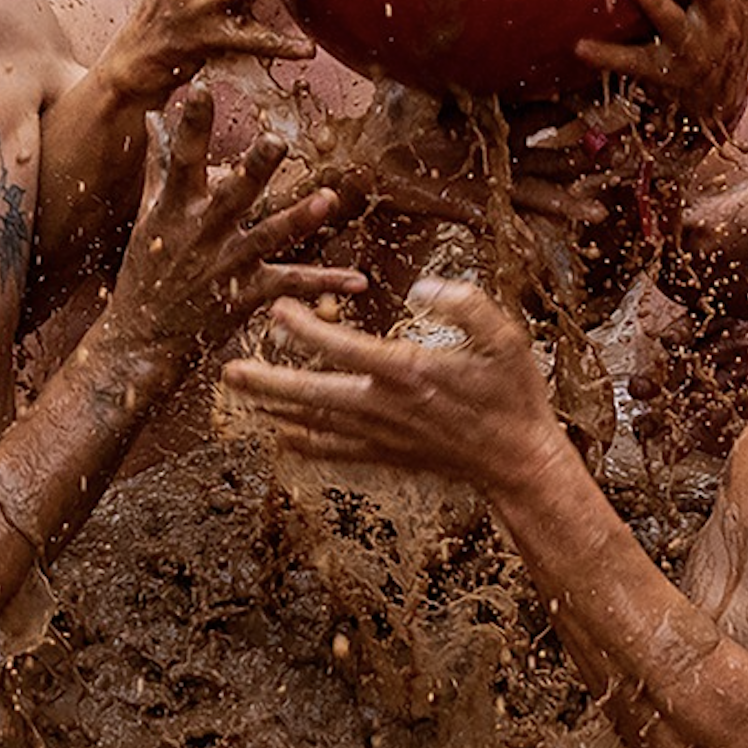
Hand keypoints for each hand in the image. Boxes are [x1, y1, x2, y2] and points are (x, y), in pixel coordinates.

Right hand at [100, 86, 366, 354]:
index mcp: (176, 207)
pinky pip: (291, 286)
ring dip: (298, 219)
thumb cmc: (146, 271)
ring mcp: (226, 265)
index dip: (191, 124)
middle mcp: (202, 233)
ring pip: (268, 238)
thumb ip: (158, 164)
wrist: (140, 340)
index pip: (182, 158)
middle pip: (233, 194)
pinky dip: (325, 283)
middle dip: (253, 168)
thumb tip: (152, 115)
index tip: (201, 88)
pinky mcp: (245, 296)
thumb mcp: (148, 214)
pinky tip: (358, 281)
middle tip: (276, 140)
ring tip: (327, 201)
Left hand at [221, 278, 578, 489]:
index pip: (342, 347)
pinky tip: (282, 437)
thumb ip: (466, 304)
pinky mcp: (387, 454)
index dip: (304, 328)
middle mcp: (384, 406)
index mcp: (408, 371)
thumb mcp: (506, 339)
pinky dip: (304, 443)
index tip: (276, 310)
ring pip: (315, 422)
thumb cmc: (513, 395)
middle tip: (228, 371)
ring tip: (242, 396)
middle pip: (311, 393)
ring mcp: (382, 434)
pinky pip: (335, 450)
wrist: (519, 460)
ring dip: (276, 408)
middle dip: (267, 381)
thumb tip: (423, 288)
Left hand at [314, 84, 606, 233]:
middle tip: (624, 148)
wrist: (359, 158)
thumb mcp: (419, 83)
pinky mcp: (469, 203)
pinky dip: (538, 221)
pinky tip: (564, 229)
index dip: (570, 102)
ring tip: (600, 208)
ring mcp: (486, 179)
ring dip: (569, 195)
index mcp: (489, 118)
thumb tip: (453, 18)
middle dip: (585, 151)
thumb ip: (444, 62)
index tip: (602, 91)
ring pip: (539, 186)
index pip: (539, 108)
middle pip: (550, 150)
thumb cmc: (386, 117)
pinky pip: (509, 215)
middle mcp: (495, 151)